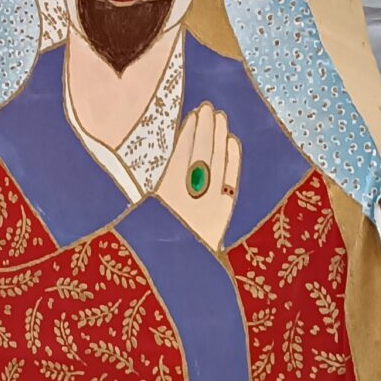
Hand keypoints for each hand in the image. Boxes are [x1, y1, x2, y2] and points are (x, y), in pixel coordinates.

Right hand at [156, 102, 241, 249]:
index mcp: (163, 194)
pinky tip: (231, 141)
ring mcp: (207, 204)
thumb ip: (160, 179)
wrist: (177, 273)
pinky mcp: (222, 213)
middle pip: (200, 153)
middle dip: (205, 128)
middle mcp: (186, 196)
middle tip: (209, 108)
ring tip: (220, 117)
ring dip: (218, 137)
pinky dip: (232, 159)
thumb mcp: (149, 209)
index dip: (187, 132)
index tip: (192, 114)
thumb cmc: (157, 238)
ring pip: (216, 162)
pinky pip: (230, 179)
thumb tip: (173, 145)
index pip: (179, 153)